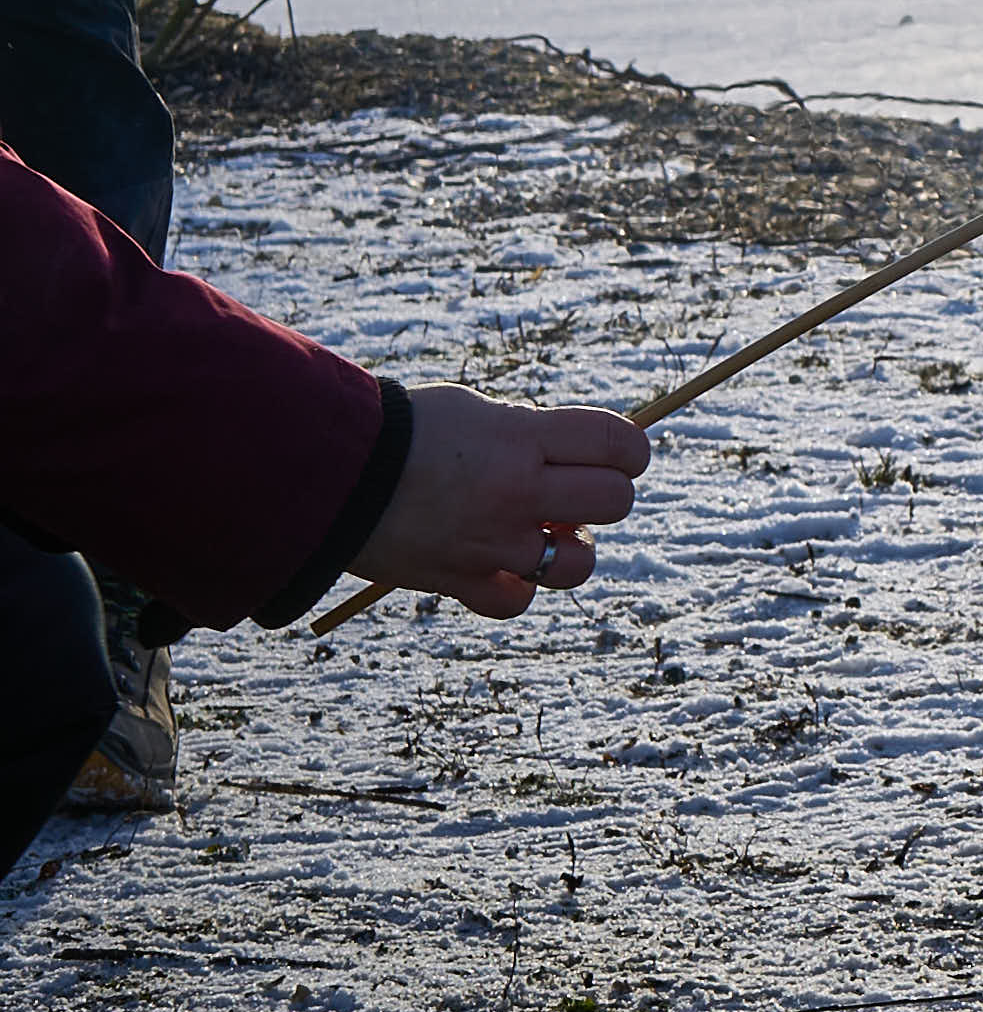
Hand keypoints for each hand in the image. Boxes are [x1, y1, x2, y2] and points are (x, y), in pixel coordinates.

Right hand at [354, 386, 647, 618]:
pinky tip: (497, 567)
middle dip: (604, 496)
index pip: (618, 443)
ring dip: (568, 550)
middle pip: (615, 503)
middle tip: (572, 493)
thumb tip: (574, 458)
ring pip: (577, 563)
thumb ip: (527, 434)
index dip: (630, 451)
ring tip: (538, 534)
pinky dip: (514, 589)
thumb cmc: (397, 430)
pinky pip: (516, 600)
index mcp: (522, 438)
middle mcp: (516, 492)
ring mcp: (490, 542)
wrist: (322, 470)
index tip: (620, 455)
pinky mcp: (457, 580)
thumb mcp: (472, 411)